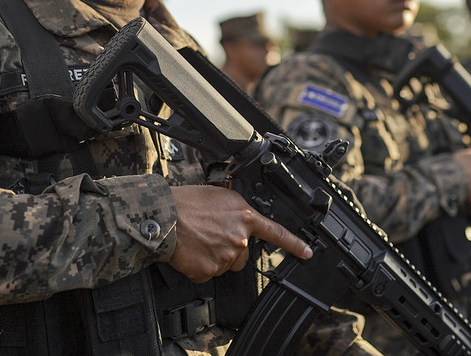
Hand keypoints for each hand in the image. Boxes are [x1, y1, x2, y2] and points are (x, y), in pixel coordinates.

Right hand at [169, 185, 311, 282]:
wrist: (163, 217)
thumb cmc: (185, 202)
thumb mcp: (218, 196)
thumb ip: (236, 209)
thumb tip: (238, 218)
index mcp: (244, 216)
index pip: (276, 233)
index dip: (294, 245)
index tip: (307, 253)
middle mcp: (239, 239)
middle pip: (243, 254)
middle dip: (230, 248)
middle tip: (210, 234)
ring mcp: (225, 257)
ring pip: (225, 265)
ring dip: (214, 257)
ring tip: (197, 239)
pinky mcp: (209, 271)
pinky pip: (208, 273)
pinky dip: (199, 266)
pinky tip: (191, 251)